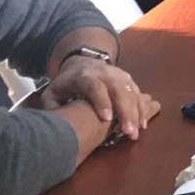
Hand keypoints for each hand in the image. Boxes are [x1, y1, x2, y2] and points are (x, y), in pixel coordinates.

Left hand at [42, 57, 158, 140]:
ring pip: (130, 91)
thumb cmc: (67, 83)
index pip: (94, 87)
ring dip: (136, 112)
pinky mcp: (127, 78)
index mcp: (83, 76)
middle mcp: (103, 73)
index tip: (106, 119)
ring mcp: (118, 74)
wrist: (81, 62)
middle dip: (125, 111)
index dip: (101, 101)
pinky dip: (141, 108)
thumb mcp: (52, 93)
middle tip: (129, 132)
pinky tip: (142, 123)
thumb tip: (55, 123)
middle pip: (118, 90)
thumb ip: (52, 107)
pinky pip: (137, 92)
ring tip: (137, 131)